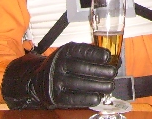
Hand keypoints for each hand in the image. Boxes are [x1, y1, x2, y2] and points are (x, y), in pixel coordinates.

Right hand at [1, 42, 117, 109]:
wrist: (38, 80)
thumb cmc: (62, 66)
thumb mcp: (70, 54)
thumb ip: (88, 55)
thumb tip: (112, 59)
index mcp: (64, 52)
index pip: (80, 52)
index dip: (95, 54)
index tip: (107, 56)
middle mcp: (58, 65)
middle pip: (82, 69)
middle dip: (100, 71)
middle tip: (112, 73)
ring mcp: (56, 82)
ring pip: (79, 84)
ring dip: (98, 86)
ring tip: (109, 86)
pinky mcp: (55, 97)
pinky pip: (73, 99)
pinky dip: (87, 99)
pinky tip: (98, 97)